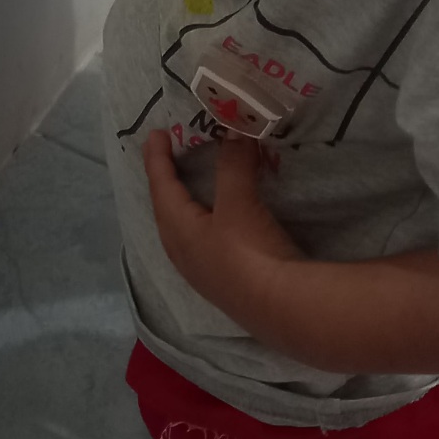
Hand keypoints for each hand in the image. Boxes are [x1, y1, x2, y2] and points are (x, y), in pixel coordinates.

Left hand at [143, 131, 304, 326]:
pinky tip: (214, 228)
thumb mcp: (239, 202)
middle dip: (164, 183)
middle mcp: (183, 254)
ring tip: (185, 191)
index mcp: (178, 230)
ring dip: (181, 207)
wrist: (282, 308)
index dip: (157, 159)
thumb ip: (233, 164)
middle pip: (166, 211)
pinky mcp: (225, 285)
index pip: (161, 187)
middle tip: (165, 159)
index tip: (155, 135)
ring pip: (182, 231)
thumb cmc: (249, 251)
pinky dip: (202, 225)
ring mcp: (203, 273)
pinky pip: (201, 245)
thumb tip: (233, 129)